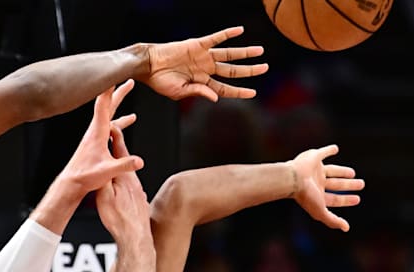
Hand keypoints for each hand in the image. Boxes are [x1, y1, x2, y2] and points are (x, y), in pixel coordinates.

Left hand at [60, 80, 143, 194]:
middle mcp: (95, 130)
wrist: (72, 182)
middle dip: (118, 90)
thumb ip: (124, 165)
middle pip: (108, 104)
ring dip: (118, 100)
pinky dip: (121, 118)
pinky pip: (111, 124)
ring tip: (127, 90)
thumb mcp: (107, 171)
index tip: (116, 75)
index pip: (103, 105)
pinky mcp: (97, 141)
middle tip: (129, 78)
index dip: (109, 89)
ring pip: (110, 112)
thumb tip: (140, 161)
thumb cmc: (85, 177)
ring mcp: (96, 135)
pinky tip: (129, 120)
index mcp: (97, 132)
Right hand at [95, 120, 149, 244]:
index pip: (119, 149)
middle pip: (125, 158)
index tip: (110, 122)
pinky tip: (123, 184)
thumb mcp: (104, 196)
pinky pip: (131, 185)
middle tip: (114, 132)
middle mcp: (134, 181)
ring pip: (128, 173)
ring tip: (116, 157)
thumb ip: (103, 177)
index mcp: (124, 176)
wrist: (136, 238)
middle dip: (118, 145)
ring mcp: (138, 191)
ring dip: (122, 163)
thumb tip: (102, 161)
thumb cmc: (119, 219)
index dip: (114, 134)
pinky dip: (125, 179)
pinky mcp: (140, 201)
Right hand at [143, 27, 267, 100]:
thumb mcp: (179, 92)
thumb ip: (198, 92)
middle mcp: (205, 69)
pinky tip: (239, 30)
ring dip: (244, 53)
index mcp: (201, 83)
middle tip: (265, 68)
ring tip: (260, 51)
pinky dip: (227, 34)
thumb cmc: (159, 81)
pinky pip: (215, 39)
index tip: (253, 92)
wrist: (148, 64)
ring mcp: (203, 57)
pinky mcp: (197, 45)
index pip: (225, 88)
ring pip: (229, 55)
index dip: (239, 91)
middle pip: (232, 71)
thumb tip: (216, 97)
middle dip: (249, 70)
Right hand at [288, 145, 362, 231]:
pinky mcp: (313, 157)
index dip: (346, 200)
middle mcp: (316, 183)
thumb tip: (346, 228)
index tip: (357, 199)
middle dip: (348, 186)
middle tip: (361, 184)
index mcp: (318, 195)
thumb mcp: (320, 211)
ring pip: (332, 171)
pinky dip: (329, 150)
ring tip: (353, 173)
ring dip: (342, 172)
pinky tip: (335, 149)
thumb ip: (332, 220)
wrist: (292, 179)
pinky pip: (323, 153)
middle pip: (336, 185)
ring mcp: (315, 170)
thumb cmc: (305, 196)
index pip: (335, 199)